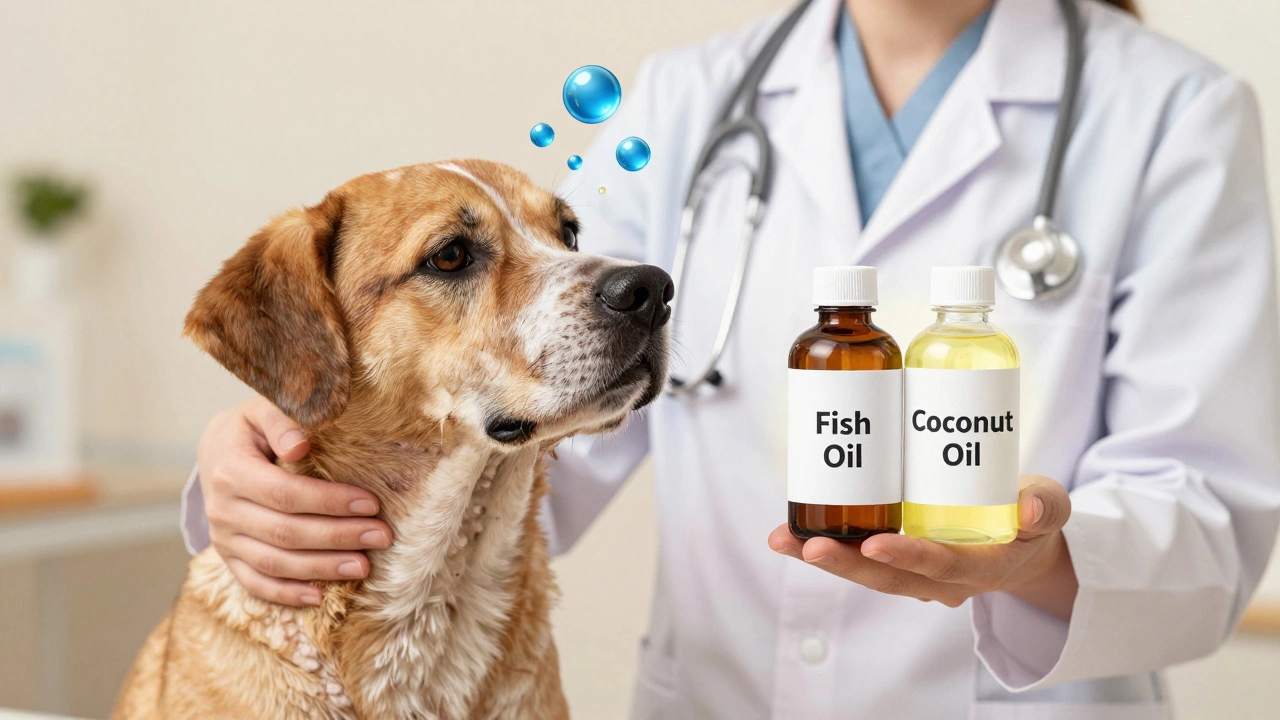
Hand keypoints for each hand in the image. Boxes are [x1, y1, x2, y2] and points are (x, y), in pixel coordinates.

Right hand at [198, 396, 393, 606]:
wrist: (215, 451)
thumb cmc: (251, 428)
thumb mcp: (261, 410)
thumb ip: (281, 420)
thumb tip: (299, 443)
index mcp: (231, 470)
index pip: (286, 494)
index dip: (330, 502)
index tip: (371, 504)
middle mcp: (222, 509)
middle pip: (285, 532)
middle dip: (338, 537)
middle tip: (381, 536)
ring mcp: (223, 538)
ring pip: (274, 563)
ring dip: (322, 568)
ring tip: (364, 566)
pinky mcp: (228, 557)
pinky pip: (255, 583)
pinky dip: (286, 594)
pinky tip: (319, 597)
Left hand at [769, 475, 1077, 618]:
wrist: (1025, 540)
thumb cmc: (1032, 518)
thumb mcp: (1052, 507)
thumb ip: (1047, 505)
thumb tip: (1030, 508)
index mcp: (981, 567)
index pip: (940, 566)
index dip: (908, 556)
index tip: (875, 544)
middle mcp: (942, 579)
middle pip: (888, 578)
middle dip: (846, 564)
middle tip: (809, 545)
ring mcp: (917, 574)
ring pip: (866, 572)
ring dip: (824, 558)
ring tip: (783, 540)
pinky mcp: (898, 559)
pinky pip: (859, 558)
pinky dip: (826, 547)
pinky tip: (791, 533)